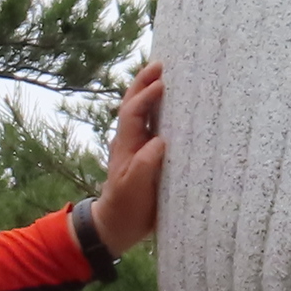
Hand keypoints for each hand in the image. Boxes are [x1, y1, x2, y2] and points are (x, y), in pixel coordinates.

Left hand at [92, 59, 165, 256]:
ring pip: (143, 112)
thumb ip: (145, 164)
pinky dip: (161, 111)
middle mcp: (130, 140)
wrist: (116, 226)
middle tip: (161, 63)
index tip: (163, 83)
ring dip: (151, 92)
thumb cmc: (125, 208)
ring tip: (166, 75)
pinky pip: (153, 126)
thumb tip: (161, 141)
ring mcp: (138, 147)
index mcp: (126, 145)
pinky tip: (174, 107)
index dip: (146, 96)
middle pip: (134, 104)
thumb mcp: (134, 189)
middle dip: (144, 82)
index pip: (134, 112)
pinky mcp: (147, 156)